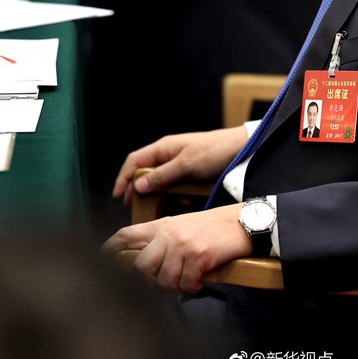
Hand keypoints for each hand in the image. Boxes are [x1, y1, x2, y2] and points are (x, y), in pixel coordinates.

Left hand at [102, 203, 251, 292]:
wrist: (239, 222)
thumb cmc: (209, 227)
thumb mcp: (179, 226)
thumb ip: (159, 239)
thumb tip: (140, 265)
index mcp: (160, 225)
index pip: (125, 235)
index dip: (109, 250)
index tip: (101, 261)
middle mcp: (168, 234)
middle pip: (139, 266)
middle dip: (147, 282)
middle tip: (159, 284)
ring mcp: (182, 245)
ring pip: (163, 280)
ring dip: (174, 286)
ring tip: (186, 278)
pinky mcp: (198, 256)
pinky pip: (186, 284)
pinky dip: (193, 287)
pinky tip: (199, 279)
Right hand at [112, 125, 247, 206]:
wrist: (239, 150)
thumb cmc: (213, 151)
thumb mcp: (186, 165)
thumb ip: (161, 176)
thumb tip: (137, 186)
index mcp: (163, 148)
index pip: (135, 161)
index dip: (123, 177)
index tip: (118, 195)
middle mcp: (169, 155)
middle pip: (144, 173)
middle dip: (137, 190)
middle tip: (133, 207)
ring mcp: (179, 164)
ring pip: (160, 181)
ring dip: (157, 195)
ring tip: (155, 210)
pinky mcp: (191, 173)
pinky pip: (175, 186)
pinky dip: (174, 196)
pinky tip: (179, 205)